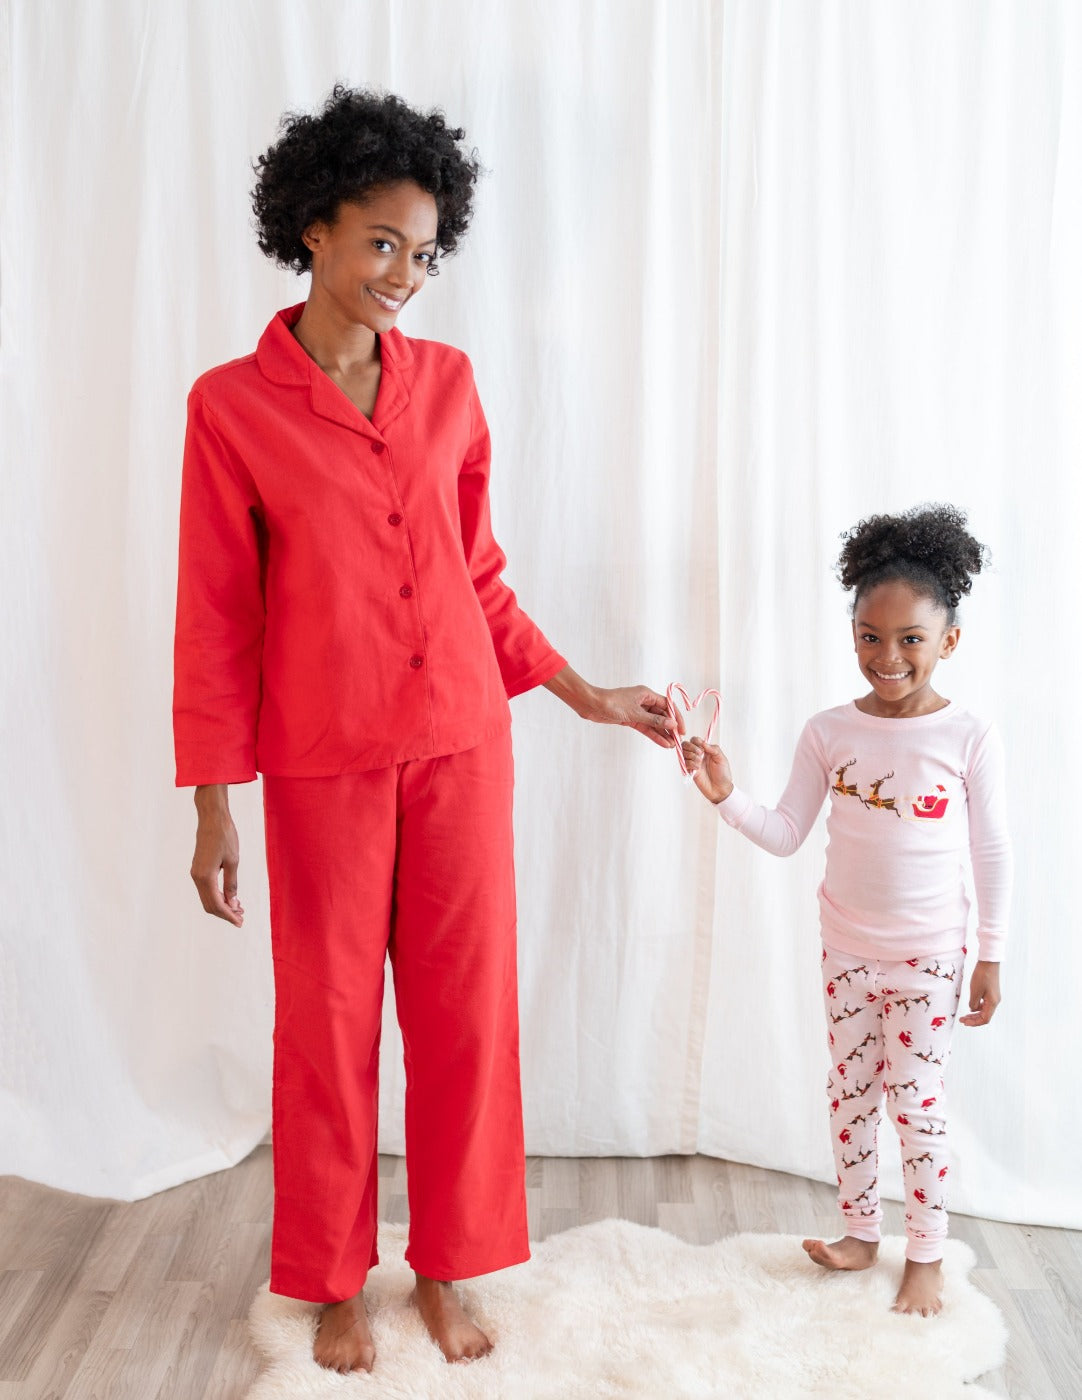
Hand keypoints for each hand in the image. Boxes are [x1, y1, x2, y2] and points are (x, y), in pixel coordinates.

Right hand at [191, 785, 244, 925]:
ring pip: (207, 898)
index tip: (240, 922)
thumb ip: (231, 883)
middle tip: (241, 917)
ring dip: (222, 906)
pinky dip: (217, 896)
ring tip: (238, 909)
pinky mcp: (198, 868)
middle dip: (225, 913)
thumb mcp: (233, 861)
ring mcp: (196, 873)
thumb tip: (233, 903)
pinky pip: (206, 889)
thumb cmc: (225, 836)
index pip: (217, 904)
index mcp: (205, 876)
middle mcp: (197, 877)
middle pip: (209, 905)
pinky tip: (230, 897)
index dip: (228, 915)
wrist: (212, 818)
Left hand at [588, 684, 683, 747]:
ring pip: (654, 723)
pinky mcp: (630, 719)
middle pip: (662, 715)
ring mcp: (637, 711)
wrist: (592, 705)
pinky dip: (653, 735)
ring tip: (671, 746)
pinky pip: (645, 727)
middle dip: (670, 728)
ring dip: (662, 734)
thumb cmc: (612, 703)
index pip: (668, 705)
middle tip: (678, 741)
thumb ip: (654, 720)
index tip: (682, 730)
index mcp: (647, 694)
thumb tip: (672, 724)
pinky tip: (661, 742)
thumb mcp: (635, 713)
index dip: (676, 717)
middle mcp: (644, 701)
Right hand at [681, 737, 733, 803]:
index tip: (702, 747)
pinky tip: (697, 769)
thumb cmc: (723, 774)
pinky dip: (690, 764)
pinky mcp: (689, 771)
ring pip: (683, 753)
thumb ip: (713, 748)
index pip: (695, 740)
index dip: (696, 741)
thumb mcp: (721, 758)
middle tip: (700, 754)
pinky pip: (684, 763)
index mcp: (705, 750)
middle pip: (686, 745)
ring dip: (691, 756)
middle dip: (691, 747)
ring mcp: (693, 763)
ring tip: (699, 763)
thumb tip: (703, 743)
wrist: (720, 789)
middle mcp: (697, 755)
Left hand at [959, 960, 999, 1026]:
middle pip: (985, 1016)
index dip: (974, 1023)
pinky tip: (971, 1006)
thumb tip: (972, 1010)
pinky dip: (977, 1007)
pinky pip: (984, 1004)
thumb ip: (973, 1003)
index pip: (985, 1019)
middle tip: (962, 1020)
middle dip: (973, 1020)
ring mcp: (993, 997)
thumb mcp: (975, 991)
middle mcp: (995, 1001)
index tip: (964, 1022)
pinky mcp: (991, 992)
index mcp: (993, 1003)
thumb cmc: (982, 975)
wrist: (989, 962)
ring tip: (965, 1016)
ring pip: (984, 1010)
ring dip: (975, 1014)